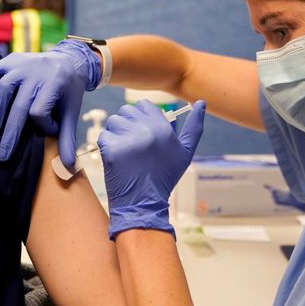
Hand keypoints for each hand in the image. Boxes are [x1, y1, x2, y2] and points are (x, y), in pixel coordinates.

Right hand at [0, 40, 101, 165]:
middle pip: (19, 106)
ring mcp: (20, 64)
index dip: (44, 125)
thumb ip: (67, 138)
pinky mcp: (9, 60)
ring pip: (3, 90)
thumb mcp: (72, 111)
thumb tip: (69, 167)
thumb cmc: (68, 91)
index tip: (50, 130)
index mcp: (54, 83)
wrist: (68, 60)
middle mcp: (36, 72)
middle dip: (10, 133)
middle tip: (2, 156)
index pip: (40, 111)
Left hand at [99, 99, 205, 238]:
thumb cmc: (164, 176)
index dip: (140, 116)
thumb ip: (194, 127)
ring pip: (113, 121)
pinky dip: (107, 145)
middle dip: (128, 124)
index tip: (142, 130)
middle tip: (133, 144)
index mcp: (163, 128)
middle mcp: (145, 131)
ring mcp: (126, 140)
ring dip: (116, 133)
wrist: (143, 203)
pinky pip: (103, 136)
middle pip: (126, 111)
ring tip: (125, 151)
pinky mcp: (110, 150)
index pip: (143, 105)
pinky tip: (117, 158)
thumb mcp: (185, 152)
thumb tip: (201, 102)